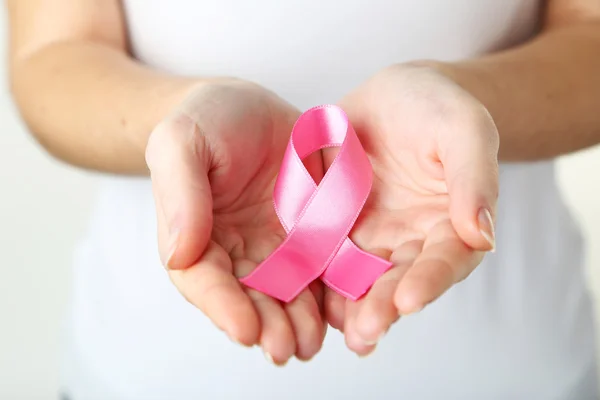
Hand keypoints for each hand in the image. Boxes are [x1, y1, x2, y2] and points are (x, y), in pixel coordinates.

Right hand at [145, 80, 326, 363]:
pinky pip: (323, 264)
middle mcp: (237, 249)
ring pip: (288, 289)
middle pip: (250, 295)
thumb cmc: (206, 119)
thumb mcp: (180, 141)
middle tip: (285, 348)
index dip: (222, 307)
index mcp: (197, 236)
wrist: (247, 106)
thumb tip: (179, 253)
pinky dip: (331, 290)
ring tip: (313, 341)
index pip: (205, 279)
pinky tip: (343, 311)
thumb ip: (179, 192)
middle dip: (267, 325)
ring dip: (299, 320)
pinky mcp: (311, 232)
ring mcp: (277, 244)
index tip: (245, 329)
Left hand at [324, 64, 498, 354]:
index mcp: (450, 225)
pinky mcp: (336, 227)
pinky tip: (304, 298)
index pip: (444, 260)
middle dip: (383, 306)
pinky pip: (325, 253)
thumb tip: (482, 235)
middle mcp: (410, 241)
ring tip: (338, 330)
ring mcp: (371, 237)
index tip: (409, 300)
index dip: (429, 280)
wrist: (394, 97)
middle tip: (366, 330)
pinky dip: (316, 277)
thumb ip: (474, 178)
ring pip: (360, 278)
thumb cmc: (438, 108)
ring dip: (350, 307)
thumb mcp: (464, 130)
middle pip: (398, 280)